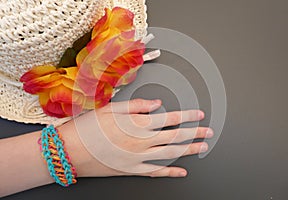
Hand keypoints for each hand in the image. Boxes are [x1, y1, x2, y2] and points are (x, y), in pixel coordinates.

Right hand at [61, 99, 212, 177]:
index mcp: (138, 125)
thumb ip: (137, 106)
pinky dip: (170, 172)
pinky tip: (181, 172)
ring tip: (202, 148)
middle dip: (195, 133)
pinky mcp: (132, 170)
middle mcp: (142, 142)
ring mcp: (138, 159)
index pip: (171, 119)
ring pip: (171, 154)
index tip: (199, 115)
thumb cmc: (88, 128)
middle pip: (176, 137)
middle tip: (209, 132)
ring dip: (189, 151)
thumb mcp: (111, 108)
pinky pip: (156, 172)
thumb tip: (158, 104)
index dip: (188, 116)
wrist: (70, 150)